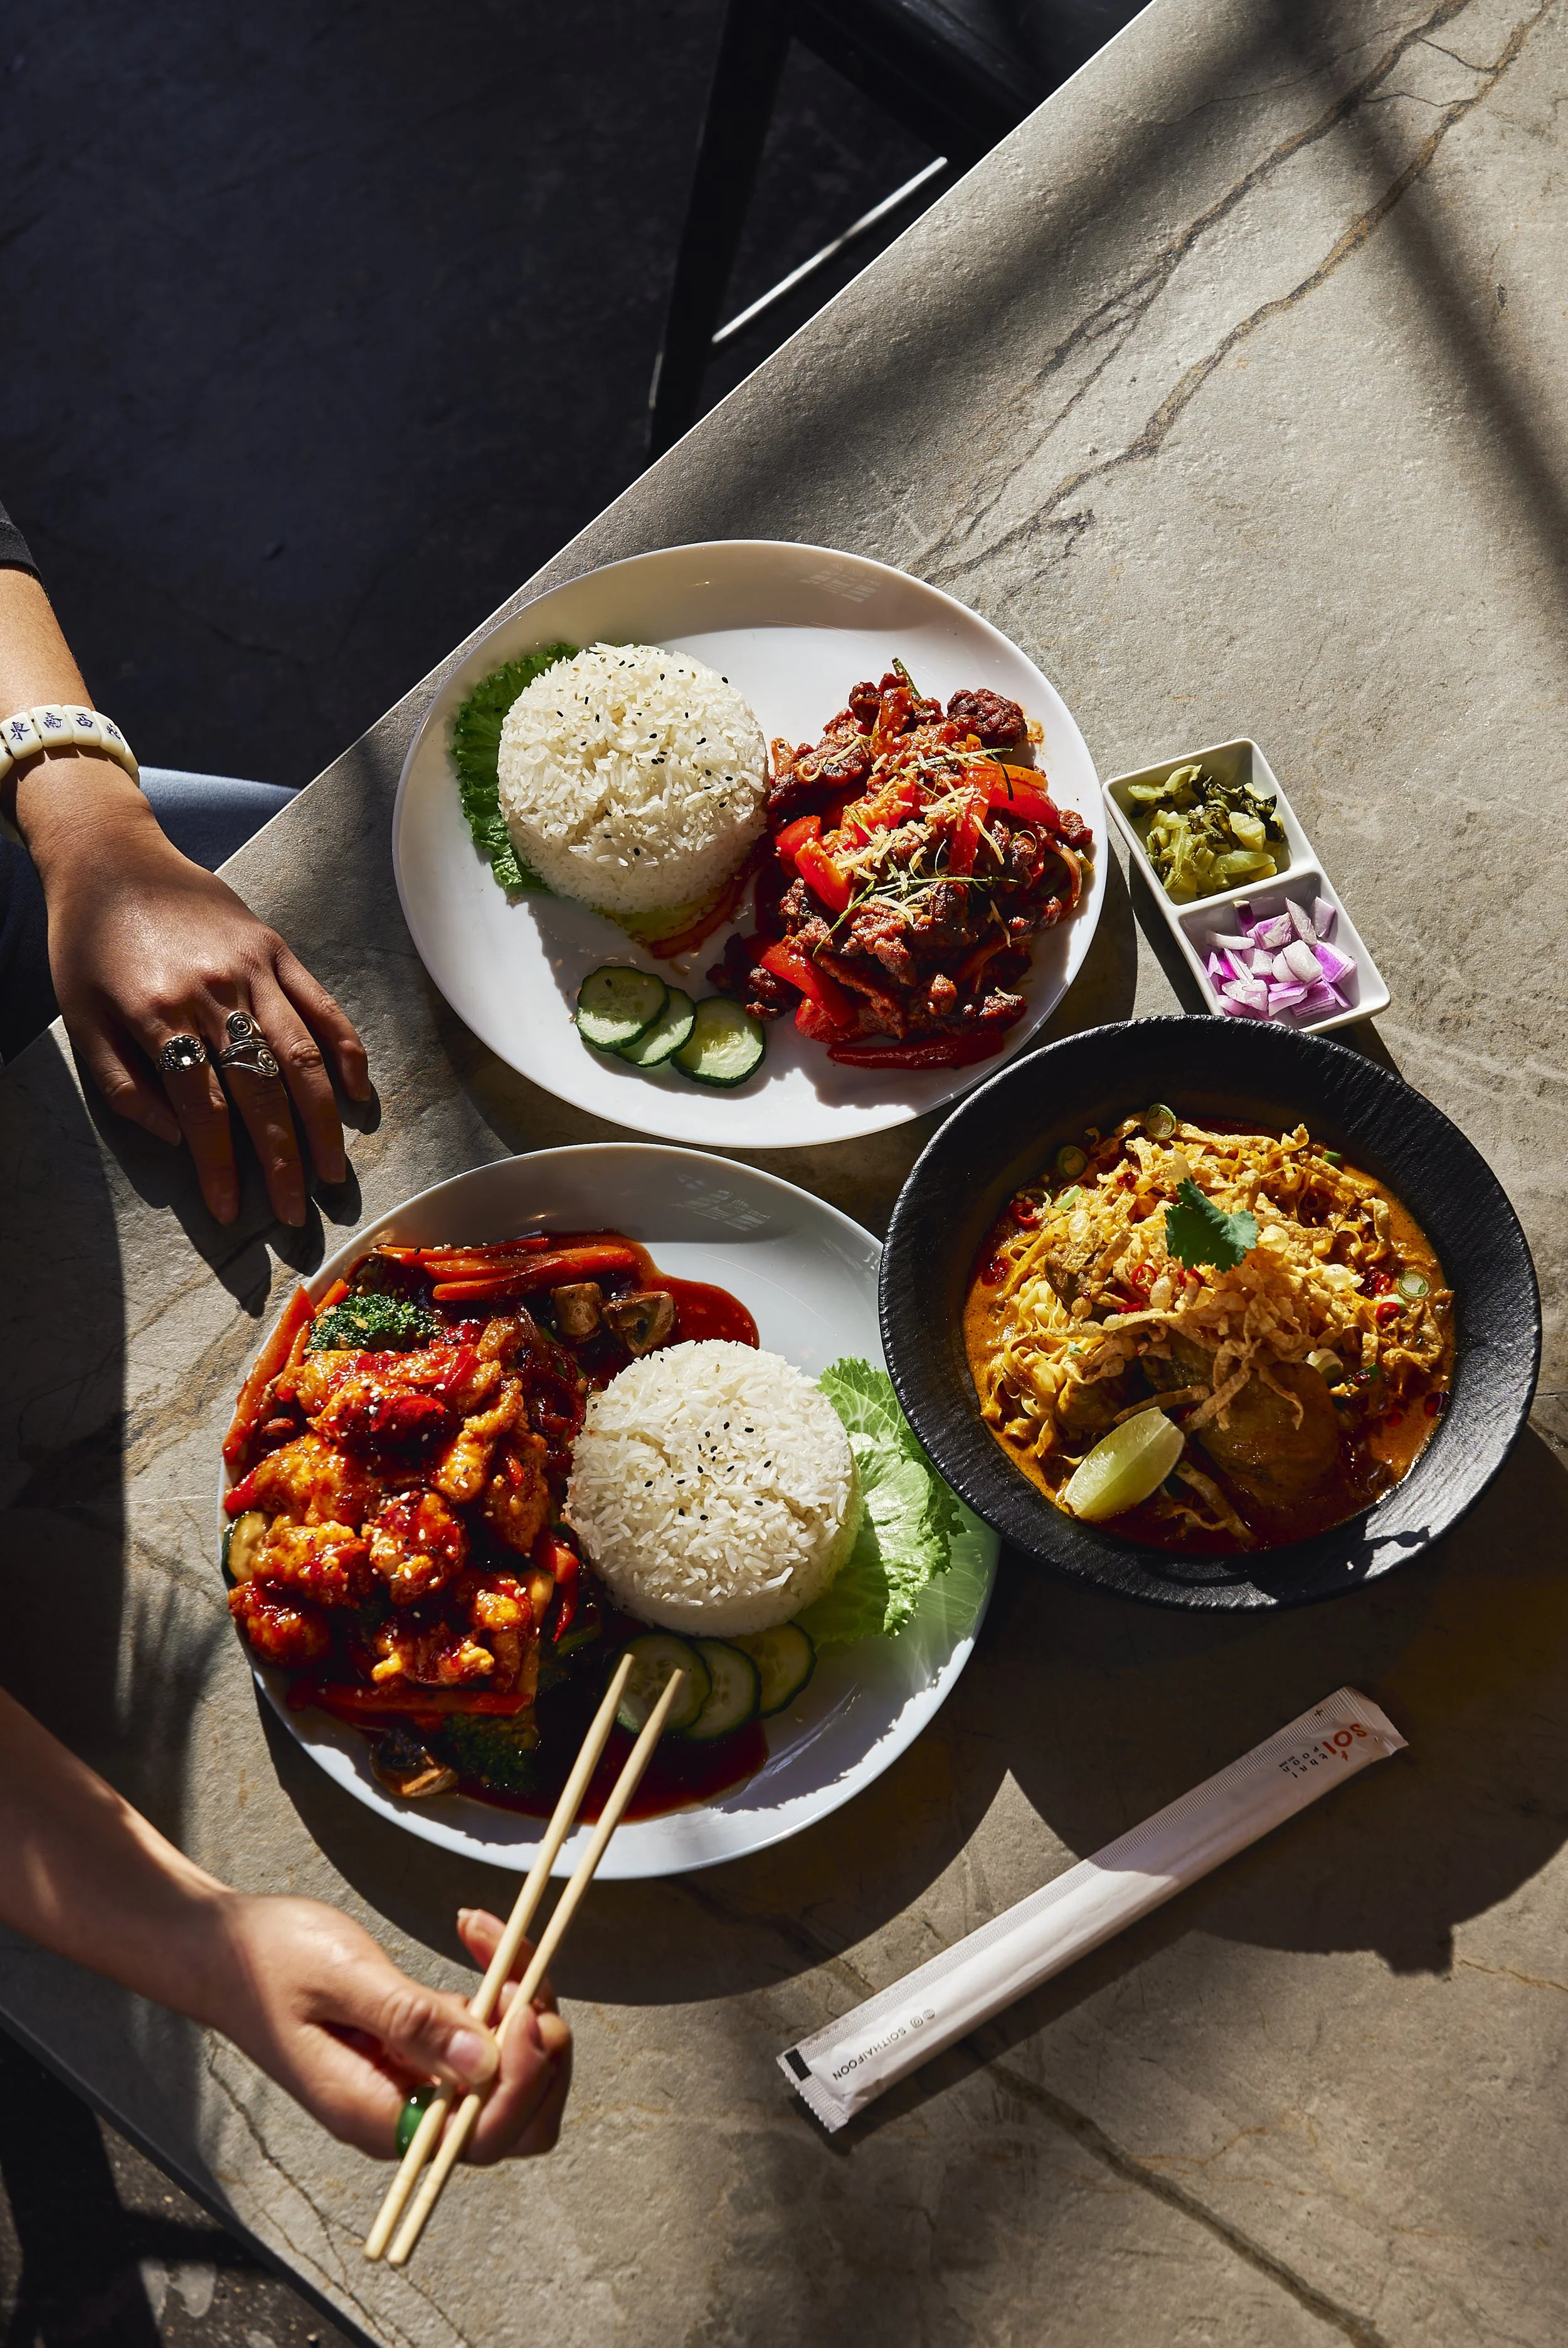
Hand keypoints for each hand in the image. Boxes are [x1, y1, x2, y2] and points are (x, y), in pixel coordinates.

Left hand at [38, 774, 369, 1225]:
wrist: (112, 857)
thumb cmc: (89, 944)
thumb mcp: (81, 1019)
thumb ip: (125, 1085)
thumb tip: (181, 1139)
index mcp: (158, 1014)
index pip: (202, 1109)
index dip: (220, 1167)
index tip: (233, 1212)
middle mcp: (214, 993)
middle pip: (261, 1092)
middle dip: (282, 1160)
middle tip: (295, 1212)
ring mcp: (253, 969)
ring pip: (301, 1056)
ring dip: (323, 1122)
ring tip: (331, 1171)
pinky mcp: (276, 949)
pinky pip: (323, 1006)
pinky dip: (346, 1052)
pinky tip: (359, 1094)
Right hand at [204, 1893, 570, 2160]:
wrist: (222, 1950)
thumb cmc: (268, 1961)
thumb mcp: (343, 1979)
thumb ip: (413, 2022)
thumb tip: (484, 2062)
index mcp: (373, 2115)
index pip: (478, 2137)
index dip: (520, 2082)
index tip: (523, 2010)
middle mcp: (400, 2113)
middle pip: (509, 2122)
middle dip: (539, 2054)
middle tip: (521, 1976)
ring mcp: (412, 2083)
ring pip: (507, 2078)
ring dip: (523, 2012)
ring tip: (493, 1940)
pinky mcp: (419, 2049)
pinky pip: (484, 2039)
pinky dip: (498, 1991)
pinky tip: (474, 1933)